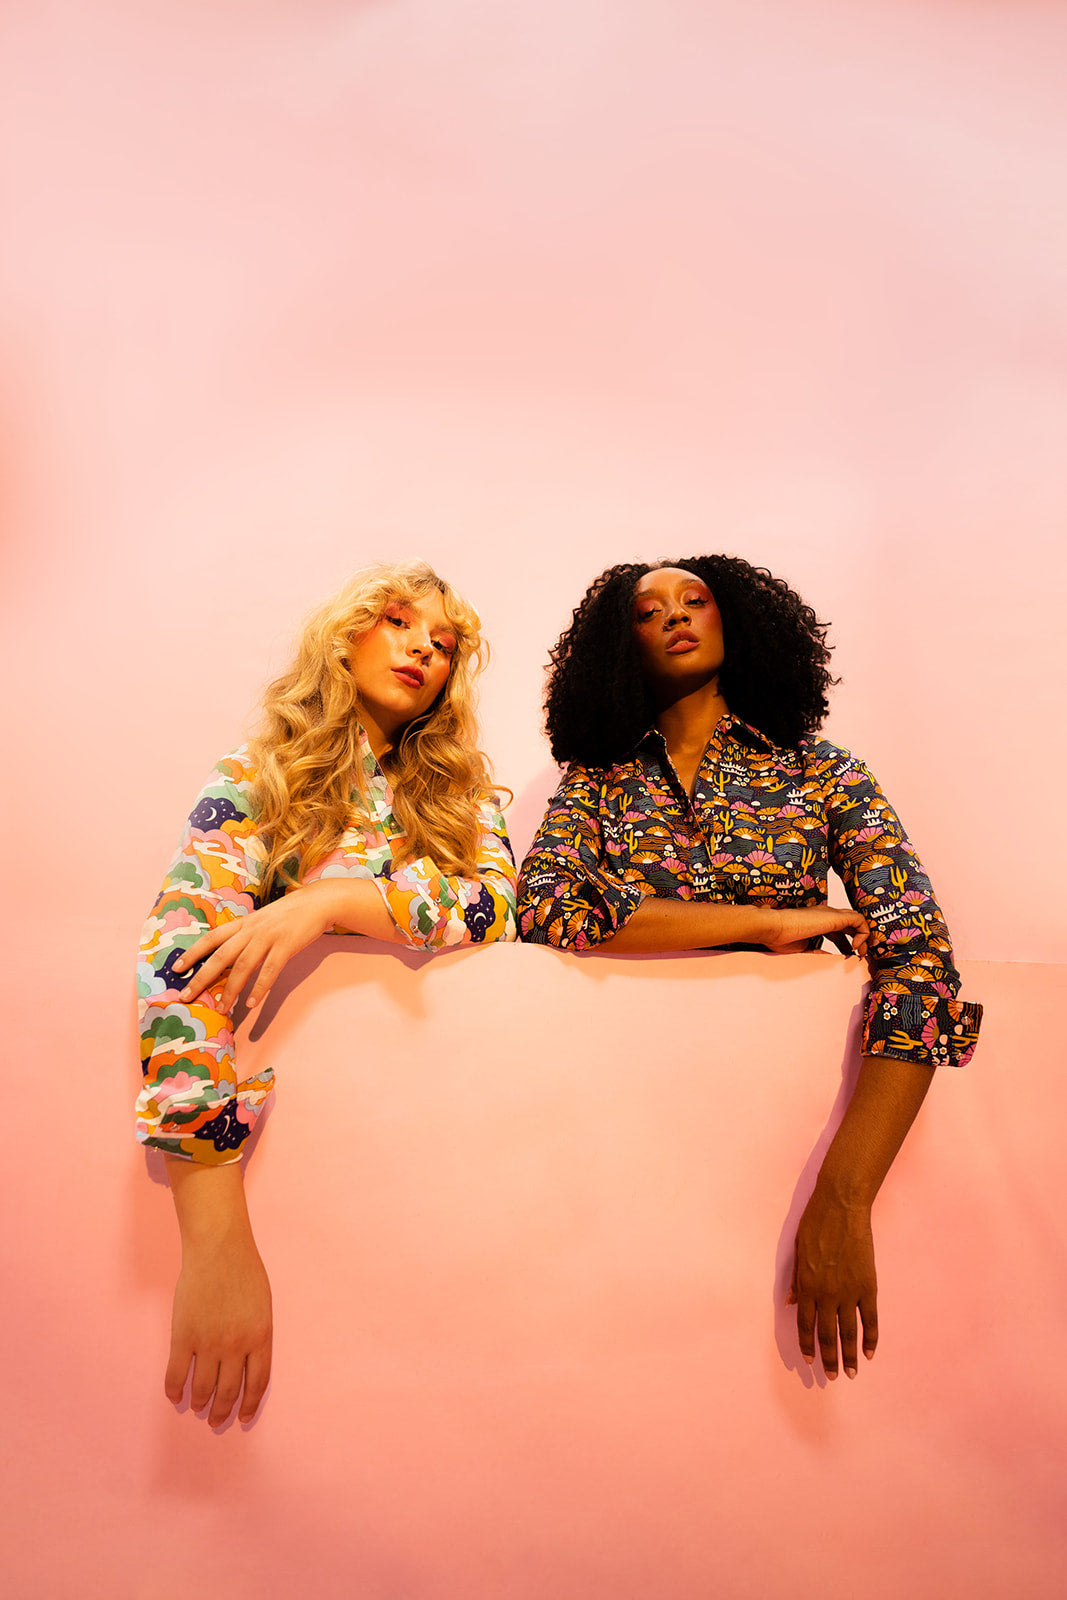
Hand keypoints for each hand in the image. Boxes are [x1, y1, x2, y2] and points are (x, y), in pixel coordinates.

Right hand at [166, 1230, 272, 1425]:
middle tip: (217, 1420)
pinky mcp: (184, 1336)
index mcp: (261, 1338)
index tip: (242, 1418)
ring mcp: (209, 1342)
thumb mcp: (263, 1306)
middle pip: (229, 1392)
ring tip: (198, 1409)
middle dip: (222, 1412)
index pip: (257, 1384)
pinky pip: (177, 1374)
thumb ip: (257, 1337)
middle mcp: (236, 1346)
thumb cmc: (245, 1272)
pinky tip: (175, 1397)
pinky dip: (175, 1390)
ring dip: (201, 1403)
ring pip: (203, 1388)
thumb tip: (247, 1365)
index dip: (249, 1405)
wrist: (219, 1249)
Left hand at [174, 880, 345, 1010]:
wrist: (317, 902)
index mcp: (244, 923)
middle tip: (186, 996)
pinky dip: (259, 988)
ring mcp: (268, 937)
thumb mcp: (262, 919)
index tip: (176, 968)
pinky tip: (252, 1003)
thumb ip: (246, 935)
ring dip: (230, 990)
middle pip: (220, 956)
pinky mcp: (286, 946)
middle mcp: (251, 929)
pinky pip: (270, 970)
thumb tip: (230, 954)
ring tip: (221, 1009)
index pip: (211, 938)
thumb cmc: (289, 913)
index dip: (192, 953)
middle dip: (201, 977)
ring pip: (243, 966)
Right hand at [766, 905, 869, 957]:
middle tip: (861, 954)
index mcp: (818, 921)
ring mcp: (831, 914)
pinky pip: (859, 921)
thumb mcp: (804, 949)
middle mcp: (827, 914)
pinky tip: (855, 948)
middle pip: (851, 923)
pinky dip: (863, 934)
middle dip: (860, 938)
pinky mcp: (835, 916)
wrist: (773, 928)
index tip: (851, 955)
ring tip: (861, 952)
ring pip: (858, 919)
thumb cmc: (781, 937)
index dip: (849, 942)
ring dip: (864, 936)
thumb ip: (817, 951)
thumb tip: (828, 958)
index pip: (840, 929)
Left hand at [788, 1186, 877, 1378]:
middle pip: (827, 1334)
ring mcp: (849, 1292)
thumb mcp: (797, 1252)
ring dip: (850, 1356)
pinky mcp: (868, 1286)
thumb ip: (796, 1280)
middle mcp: (826, 1294)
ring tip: (852, 1374)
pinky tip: (870, 1353)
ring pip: (849, 1333)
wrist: (841, 1208)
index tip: (809, 1361)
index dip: (807, 1345)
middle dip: (829, 1359)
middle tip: (832, 1377)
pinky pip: (870, 1319)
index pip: (805, 1325)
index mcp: (806, 1286)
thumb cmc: (815, 1225)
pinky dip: (871, 1338)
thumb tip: (792, 1302)